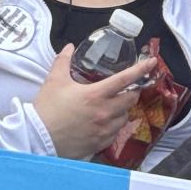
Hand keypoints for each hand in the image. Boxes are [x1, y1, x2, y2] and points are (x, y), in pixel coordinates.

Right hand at [33, 44, 158, 160]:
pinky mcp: (102, 142)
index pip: (125, 79)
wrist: (39, 137)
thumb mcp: (54, 81)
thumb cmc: (47, 109)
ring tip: (112, 105)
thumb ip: (63, 61)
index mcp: (96, 95)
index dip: (140, 69)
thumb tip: (69, 47)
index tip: (152, 63)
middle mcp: (105, 112)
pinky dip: (114, 124)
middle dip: (132, 91)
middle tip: (126, 88)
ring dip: (122, 109)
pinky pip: (116, 132)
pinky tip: (103, 122)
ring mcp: (105, 129)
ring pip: (125, 116)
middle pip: (131, 99)